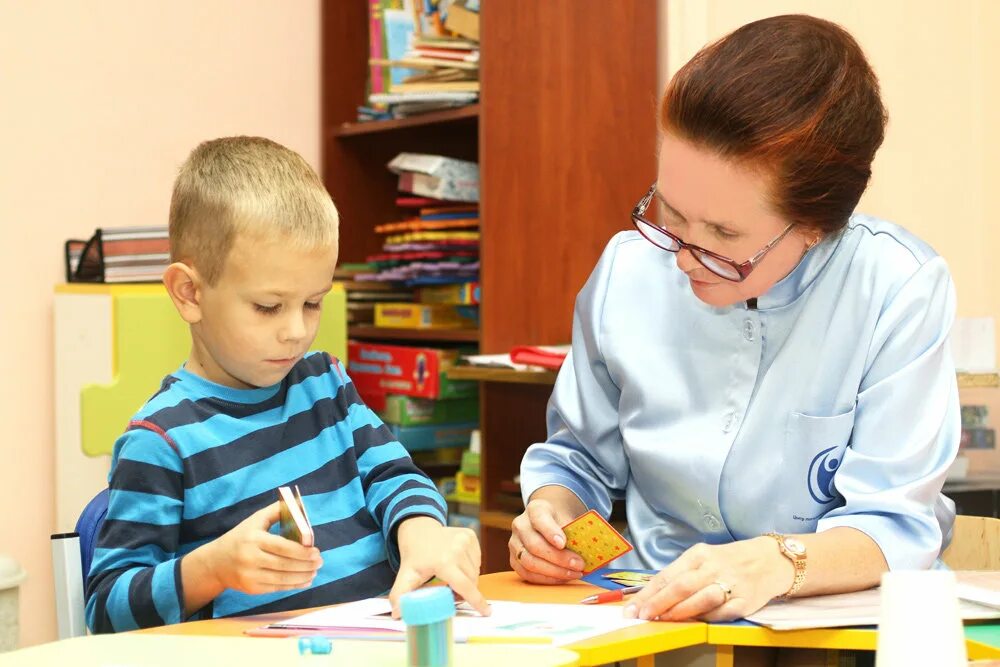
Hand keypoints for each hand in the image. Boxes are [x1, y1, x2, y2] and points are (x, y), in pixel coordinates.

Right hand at [202, 501, 322, 594]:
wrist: (216, 563)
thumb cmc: (241, 537)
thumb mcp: (255, 520)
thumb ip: (276, 511)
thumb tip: (299, 505)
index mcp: (253, 539)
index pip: (282, 547)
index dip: (301, 551)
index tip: (316, 551)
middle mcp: (250, 559)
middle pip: (284, 564)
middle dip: (306, 565)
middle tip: (320, 562)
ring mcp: (250, 576)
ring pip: (282, 579)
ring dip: (302, 576)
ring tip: (314, 572)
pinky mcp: (251, 589)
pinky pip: (276, 588)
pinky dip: (293, 586)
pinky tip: (305, 581)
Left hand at [390, 517, 489, 617]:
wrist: (419, 529)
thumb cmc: (414, 556)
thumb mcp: (405, 575)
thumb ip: (400, 595)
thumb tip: (397, 614)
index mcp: (444, 561)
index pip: (465, 586)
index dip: (476, 601)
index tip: (486, 612)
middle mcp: (458, 549)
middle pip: (471, 581)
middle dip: (465, 592)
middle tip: (451, 593)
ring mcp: (466, 540)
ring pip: (475, 571)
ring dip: (468, 579)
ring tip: (453, 578)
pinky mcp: (471, 535)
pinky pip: (477, 560)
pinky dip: (470, 566)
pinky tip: (457, 564)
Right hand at [509, 499, 585, 584]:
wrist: (547, 523)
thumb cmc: (560, 522)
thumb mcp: (568, 518)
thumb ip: (576, 532)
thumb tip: (589, 550)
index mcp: (535, 509)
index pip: (539, 518)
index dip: (550, 532)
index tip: (563, 543)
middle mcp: (520, 525)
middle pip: (535, 545)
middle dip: (558, 558)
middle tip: (578, 565)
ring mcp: (514, 543)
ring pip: (529, 562)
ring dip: (554, 572)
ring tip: (573, 574)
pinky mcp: (514, 560)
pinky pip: (527, 574)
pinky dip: (547, 579)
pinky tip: (562, 578)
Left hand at [623, 538, 792, 621]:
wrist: (770, 560)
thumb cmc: (728, 561)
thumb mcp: (703, 559)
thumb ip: (680, 575)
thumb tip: (651, 596)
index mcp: (698, 554)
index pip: (668, 575)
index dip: (648, 593)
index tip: (633, 607)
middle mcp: (713, 567)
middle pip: (681, 586)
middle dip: (658, 603)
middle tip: (643, 616)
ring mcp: (731, 583)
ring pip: (701, 598)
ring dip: (680, 611)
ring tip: (664, 619)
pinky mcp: (746, 600)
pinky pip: (723, 612)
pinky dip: (707, 618)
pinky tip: (694, 622)